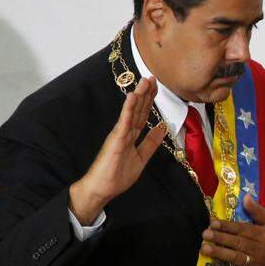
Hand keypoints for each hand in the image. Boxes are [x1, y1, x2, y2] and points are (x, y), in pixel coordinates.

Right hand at [69, 77, 165, 223]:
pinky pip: (124, 122)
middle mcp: (125, 131)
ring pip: (131, 112)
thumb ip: (151, 142)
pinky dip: (128, 109)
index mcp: (131, 135)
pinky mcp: (115, 140)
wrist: (102, 188)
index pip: (143, 114)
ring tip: (145, 81)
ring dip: (139, 96)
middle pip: (138, 109)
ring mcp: (119, 134)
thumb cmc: (117, 175)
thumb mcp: (141, 157)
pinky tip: (133, 97)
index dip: (149, 101)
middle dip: (146, 93)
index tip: (156, 87)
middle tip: (152, 77)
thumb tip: (162, 128)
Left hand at [200, 194, 264, 265]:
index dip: (226, 226)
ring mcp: (257, 264)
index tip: (212, 222)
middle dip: (220, 238)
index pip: (241, 229)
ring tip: (205, 249)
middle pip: (237, 242)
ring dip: (220, 253)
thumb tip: (245, 197)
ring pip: (236, 257)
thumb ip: (258, 211)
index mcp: (262, 234)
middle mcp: (259, 248)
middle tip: (205, 234)